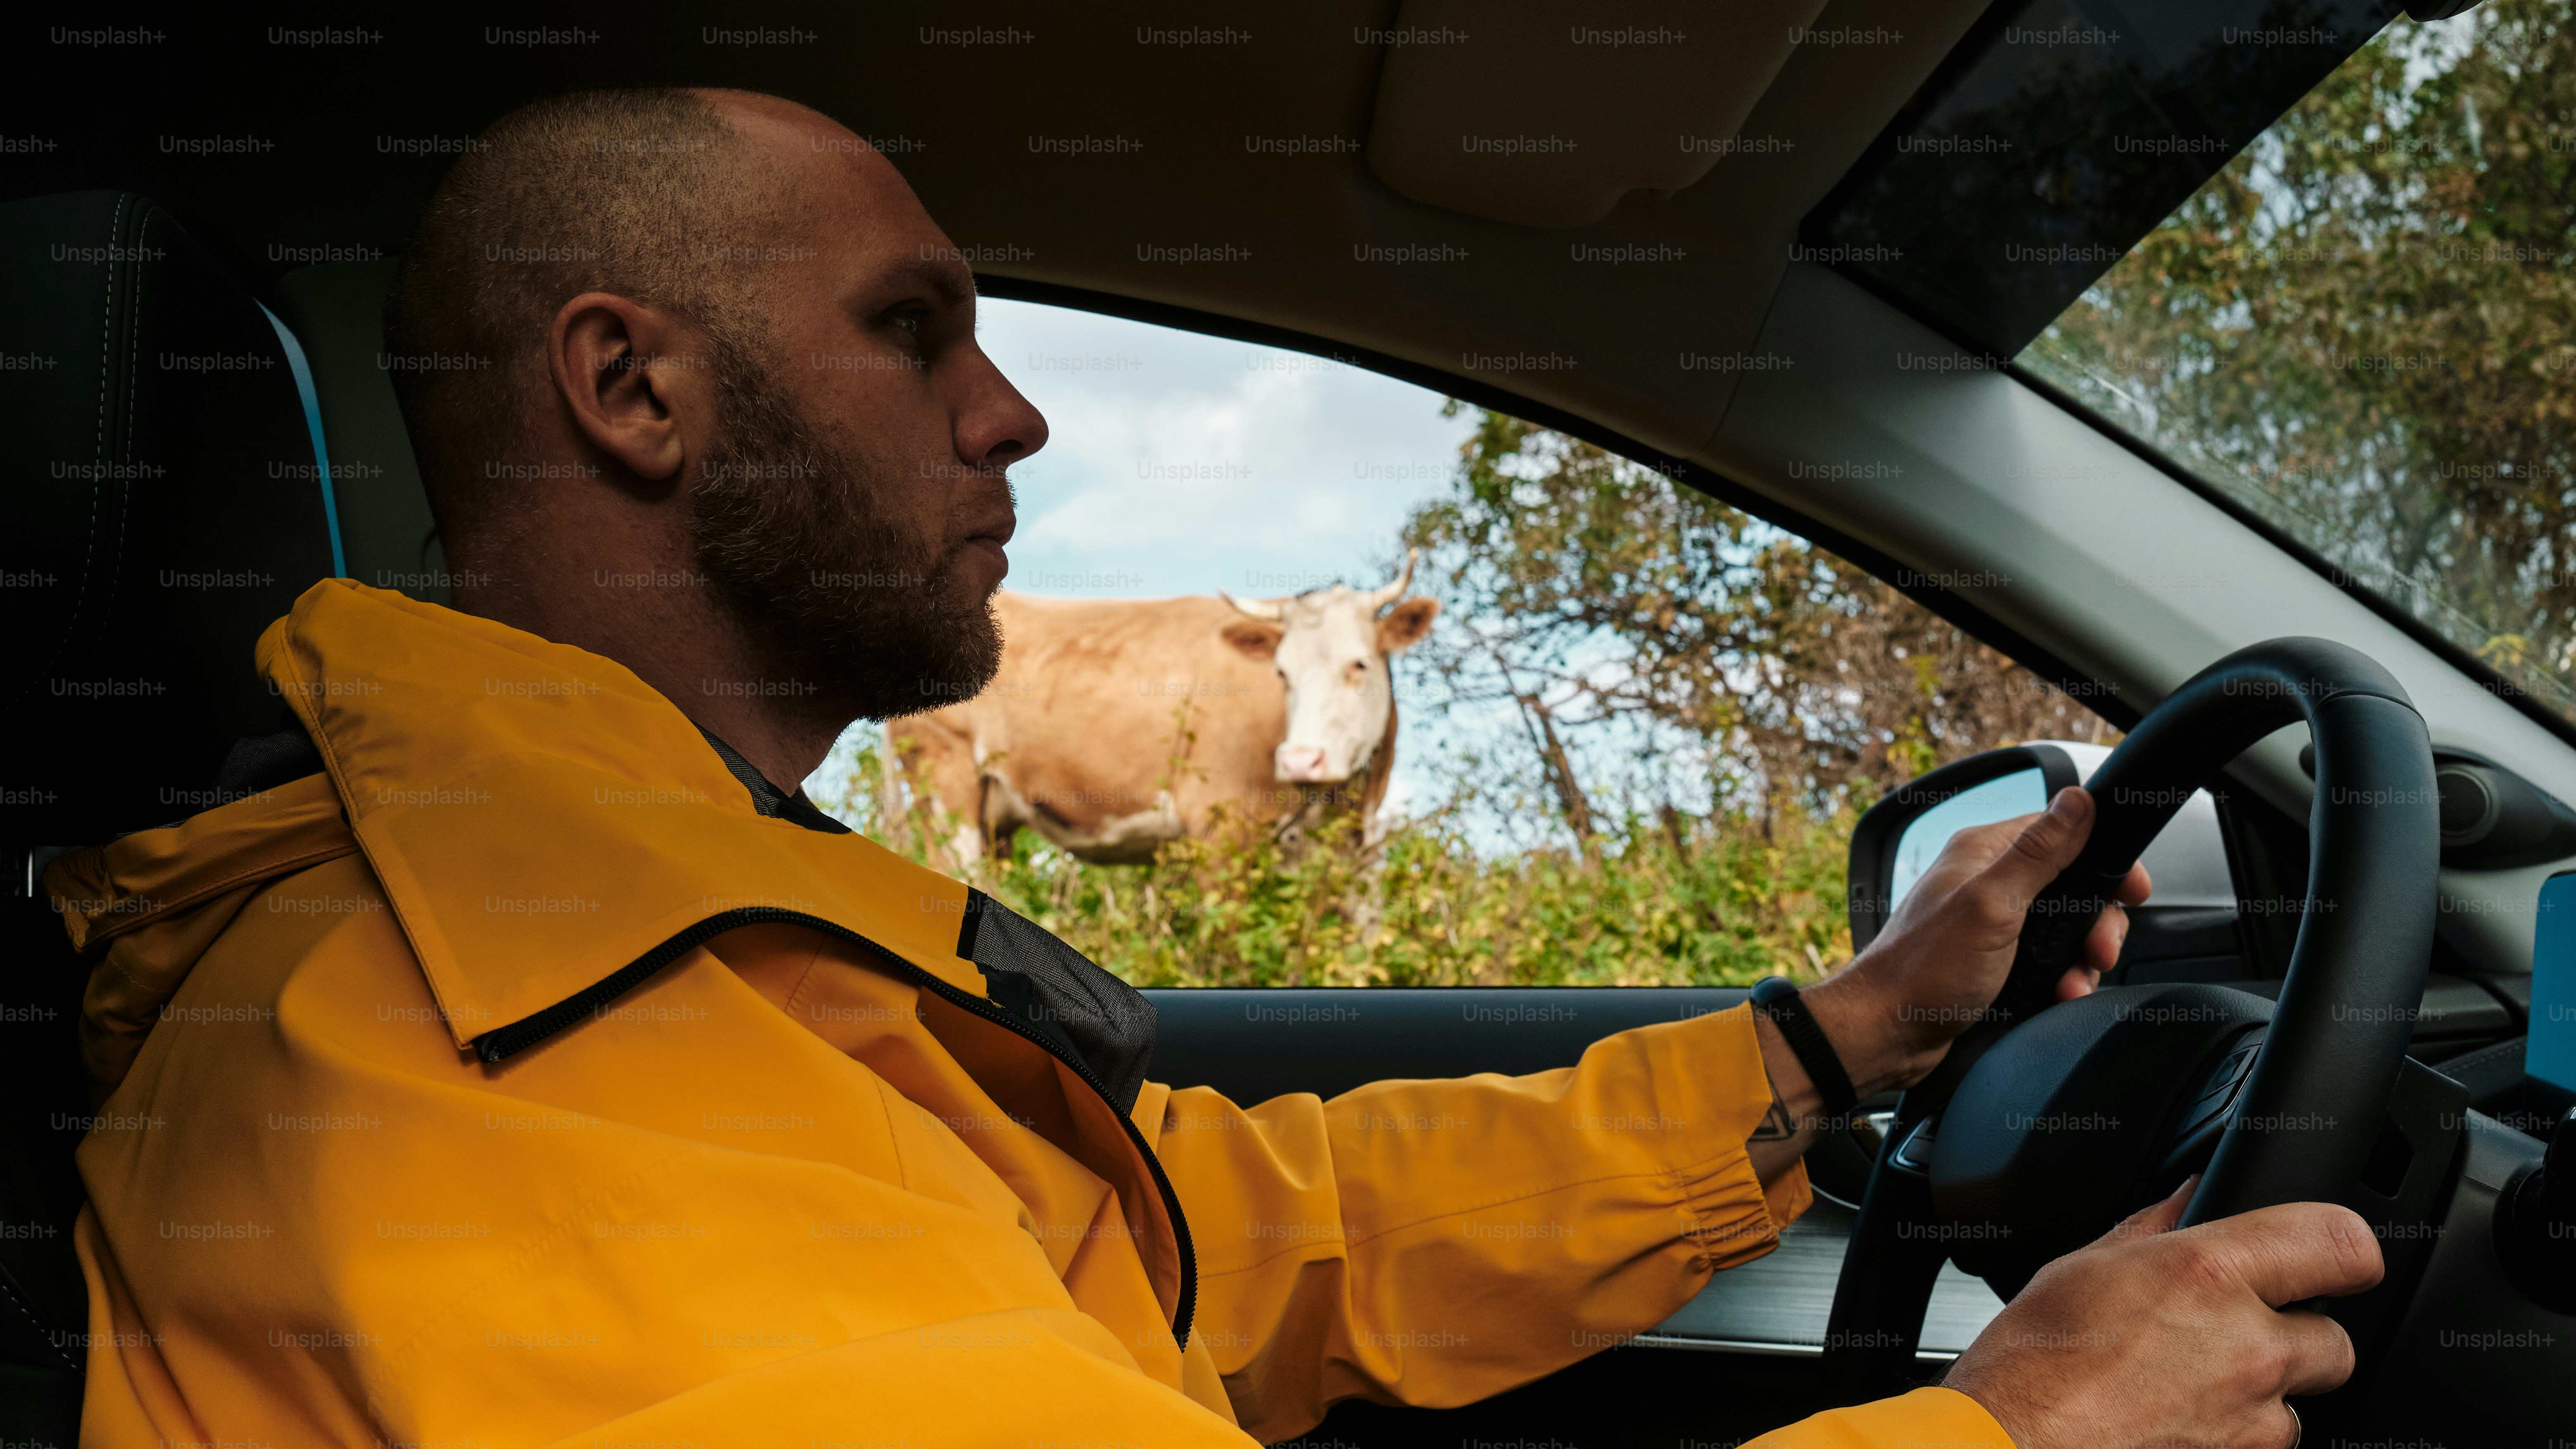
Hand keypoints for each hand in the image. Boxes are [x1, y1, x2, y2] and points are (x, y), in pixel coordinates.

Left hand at [1805, 786, 2151, 1097]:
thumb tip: (2077, 800)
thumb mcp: (1991, 905)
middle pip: (2073, 886)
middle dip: (2097, 923)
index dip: (2104, 860)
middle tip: (2099, 950)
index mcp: (1984, 853)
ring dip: (2081, 959)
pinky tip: (2058, 995)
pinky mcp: (1995, 961)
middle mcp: (1988, 883)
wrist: (1887, 1033)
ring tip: (2073, 982)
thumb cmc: (1925, 970)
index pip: (2063, 832)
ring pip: (2066, 929)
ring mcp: (1992, 924)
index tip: (2131, 891)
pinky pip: (2047, 962)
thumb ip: (2038, 853)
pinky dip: (2061, 980)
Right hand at [1945, 1176, 2382, 1447]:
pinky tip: (2178, 1422)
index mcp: (2210, 1274)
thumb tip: (2191, 1197)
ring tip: (2187, 1388)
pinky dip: (2234, 1438)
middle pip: (2335, 1339)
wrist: (2012, 1446)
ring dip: (2260, 1396)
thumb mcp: (2085, 1267)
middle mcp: (2248, 1349)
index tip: (2330, 1258)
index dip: (2344, 1249)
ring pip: (2298, 1404)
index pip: (2343, 1243)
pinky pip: (2265, 1447)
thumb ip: (2157, 1228)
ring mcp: (2253, 1423)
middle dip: (2294, 1338)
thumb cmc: (2033, 1365)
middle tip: (2233, 1336)